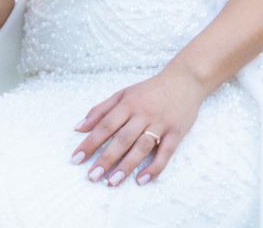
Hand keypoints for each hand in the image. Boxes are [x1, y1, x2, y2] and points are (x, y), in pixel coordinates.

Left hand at [73, 66, 207, 184]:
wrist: (185, 80)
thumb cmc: (150, 90)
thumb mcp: (123, 94)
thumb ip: (100, 110)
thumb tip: (78, 127)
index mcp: (128, 104)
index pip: (105, 126)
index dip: (90, 143)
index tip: (76, 159)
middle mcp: (143, 114)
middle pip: (122, 139)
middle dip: (106, 159)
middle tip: (92, 177)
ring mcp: (161, 124)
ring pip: (141, 148)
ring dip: (126, 166)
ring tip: (111, 182)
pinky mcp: (176, 133)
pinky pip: (165, 153)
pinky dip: (154, 167)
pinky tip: (141, 180)